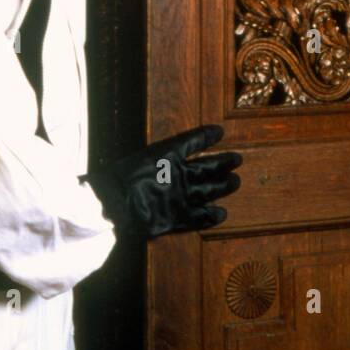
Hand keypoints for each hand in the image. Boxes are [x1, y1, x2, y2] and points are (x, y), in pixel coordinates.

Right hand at [83, 124, 241, 238]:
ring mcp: (182, 196)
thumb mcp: (130, 161)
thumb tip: (154, 164)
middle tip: (238, 160)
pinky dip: (212, 215)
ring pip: (211, 190)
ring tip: (236, 182)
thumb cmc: (113, 181)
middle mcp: (179, 173)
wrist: (111, 207)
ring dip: (225, 185)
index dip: (207, 136)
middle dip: (225, 162)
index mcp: (165, 154)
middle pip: (210, 166)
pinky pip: (201, 217)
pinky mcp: (179, 217)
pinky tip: (221, 214)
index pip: (192, 141)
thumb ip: (148, 163)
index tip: (219, 132)